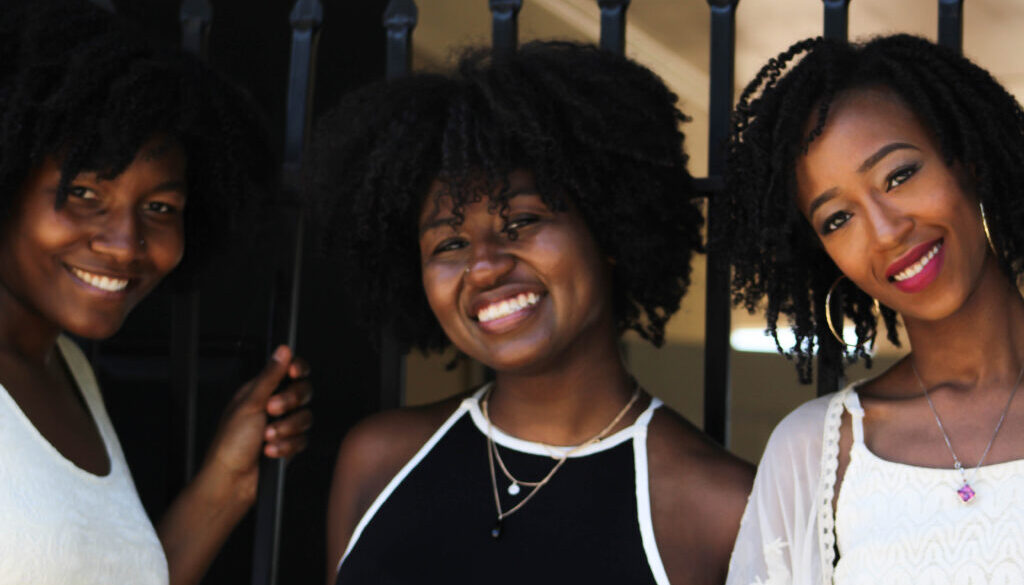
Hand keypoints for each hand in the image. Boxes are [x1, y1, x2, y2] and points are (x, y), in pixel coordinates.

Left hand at [200, 345, 312, 502]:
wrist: (232, 481)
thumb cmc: (230, 444)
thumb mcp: (249, 404)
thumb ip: (270, 376)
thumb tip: (282, 351)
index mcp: (261, 390)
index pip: (289, 370)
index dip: (297, 369)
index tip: (294, 373)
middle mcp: (274, 405)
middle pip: (303, 391)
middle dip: (290, 403)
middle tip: (272, 410)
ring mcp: (283, 425)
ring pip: (305, 417)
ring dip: (286, 429)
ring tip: (267, 437)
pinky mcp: (290, 444)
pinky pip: (303, 440)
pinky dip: (286, 446)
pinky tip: (270, 451)